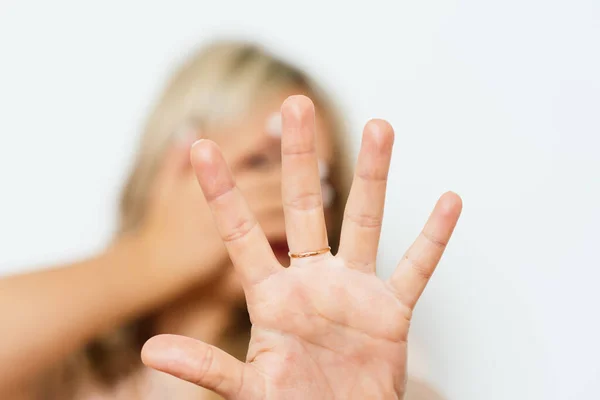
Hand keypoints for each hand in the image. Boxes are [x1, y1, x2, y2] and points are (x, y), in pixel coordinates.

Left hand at [141, 95, 461, 398]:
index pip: (241, 234)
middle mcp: (313, 280)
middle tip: (295, 105)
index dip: (221, 192)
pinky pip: (416, 267)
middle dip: (297, 157)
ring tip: (379, 127)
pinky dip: (434, 238)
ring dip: (374, 176)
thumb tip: (151, 352)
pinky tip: (450, 201)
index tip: (200, 147)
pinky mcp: (391, 310)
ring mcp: (354, 291)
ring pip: (366, 221)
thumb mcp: (249, 389)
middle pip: (303, 207)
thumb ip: (206, 367)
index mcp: (272, 296)